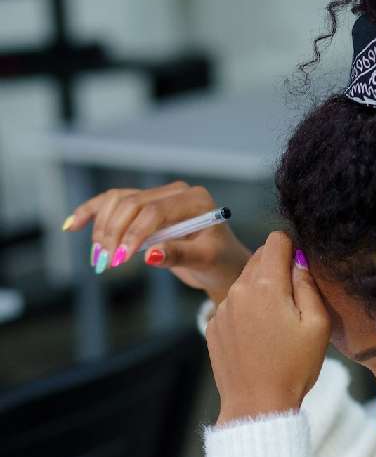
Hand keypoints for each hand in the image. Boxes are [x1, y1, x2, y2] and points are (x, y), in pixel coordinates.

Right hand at [63, 181, 250, 304]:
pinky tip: (72, 225)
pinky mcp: (145, 205)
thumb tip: (150, 255)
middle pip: (131, 203)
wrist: (221, 264)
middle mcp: (175, 192)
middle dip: (113, 233)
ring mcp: (159, 196)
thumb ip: (180, 256)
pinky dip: (93, 212)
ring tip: (98, 256)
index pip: (154, 211)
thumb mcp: (204, 262)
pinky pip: (114, 203)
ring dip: (102, 227)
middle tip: (105, 262)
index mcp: (194, 200)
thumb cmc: (218, 263)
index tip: (120, 259)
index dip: (133, 234)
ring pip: (118, 201)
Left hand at [205, 231, 330, 423]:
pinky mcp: (213, 327)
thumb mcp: (317, 325)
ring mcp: (222, 309)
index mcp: (266, 286)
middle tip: (293, 300)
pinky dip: (246, 311)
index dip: (293, 248)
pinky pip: (233, 305)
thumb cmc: (293, 368)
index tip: (301, 268)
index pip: (277, 241)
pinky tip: (259, 337)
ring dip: (261, 290)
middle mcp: (238, 290)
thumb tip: (300, 259)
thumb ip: (308, 284)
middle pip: (259, 258)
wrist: (257, 406)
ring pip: (244, 281)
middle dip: (277, 268)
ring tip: (277, 323)